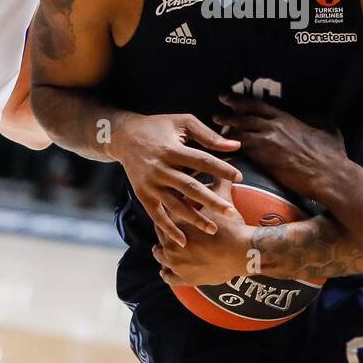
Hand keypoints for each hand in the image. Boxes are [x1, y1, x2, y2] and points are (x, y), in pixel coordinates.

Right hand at [110, 112, 241, 247]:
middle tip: (231, 213)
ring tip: (213, 229)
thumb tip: (236, 146)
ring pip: (175, 205)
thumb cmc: (158, 127)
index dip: (221, 169)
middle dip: (212, 202)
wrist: (123, 136)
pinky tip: (183, 240)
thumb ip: (209, 136)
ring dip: (194, 219)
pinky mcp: (143, 195)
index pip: (202, 161)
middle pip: (190, 188)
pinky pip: (157, 215)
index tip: (239, 177)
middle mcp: (161, 168)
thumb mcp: (183, 122)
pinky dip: (169, 229)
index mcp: (173, 149)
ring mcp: (151, 184)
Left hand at [152, 180, 252, 284]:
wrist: (244, 253)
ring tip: (163, 249)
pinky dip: (168, 274)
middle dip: (165, 230)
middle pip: (161, 233)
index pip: (164, 212)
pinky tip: (167, 271)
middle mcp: (171, 242)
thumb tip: (225, 159)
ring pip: (161, 256)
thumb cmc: (233, 226)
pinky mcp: (183, 277)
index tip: (168, 207)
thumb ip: (219, 180)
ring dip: (163, 252)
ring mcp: (175, 262)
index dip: (167, 209)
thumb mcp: (223, 200)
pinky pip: (169, 277)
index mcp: (177, 222)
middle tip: (169, 227)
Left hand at [214, 92, 345, 200]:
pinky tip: (221, 150)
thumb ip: (319, 121)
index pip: (257, 105)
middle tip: (216, 111)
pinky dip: (230, 149)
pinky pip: (242, 151)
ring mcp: (267, 143)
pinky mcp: (264, 160)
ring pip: (240, 133)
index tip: (227, 97)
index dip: (239, 100)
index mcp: (287, 119)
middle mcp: (274, 128)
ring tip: (215, 129)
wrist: (328, 175)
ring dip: (225, 130)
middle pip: (244, 117)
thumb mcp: (328, 131)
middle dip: (228, 113)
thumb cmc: (331, 155)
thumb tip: (316, 116)